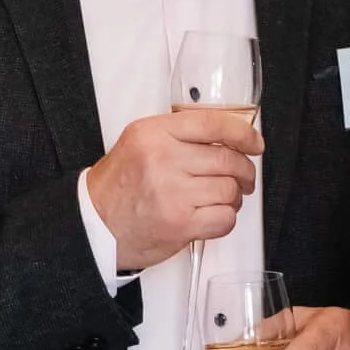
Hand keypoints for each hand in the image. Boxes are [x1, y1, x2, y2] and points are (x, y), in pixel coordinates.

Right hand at [84, 109, 264, 271]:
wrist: (95, 225)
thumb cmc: (118, 186)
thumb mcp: (140, 143)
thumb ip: (179, 134)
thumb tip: (228, 135)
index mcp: (153, 133)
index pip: (213, 124)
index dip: (243, 133)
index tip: (254, 143)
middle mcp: (163, 159)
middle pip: (228, 160)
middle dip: (244, 171)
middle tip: (243, 178)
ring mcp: (172, 193)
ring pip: (230, 190)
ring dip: (233, 197)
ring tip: (221, 199)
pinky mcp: (180, 224)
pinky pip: (225, 218)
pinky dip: (226, 218)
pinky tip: (213, 215)